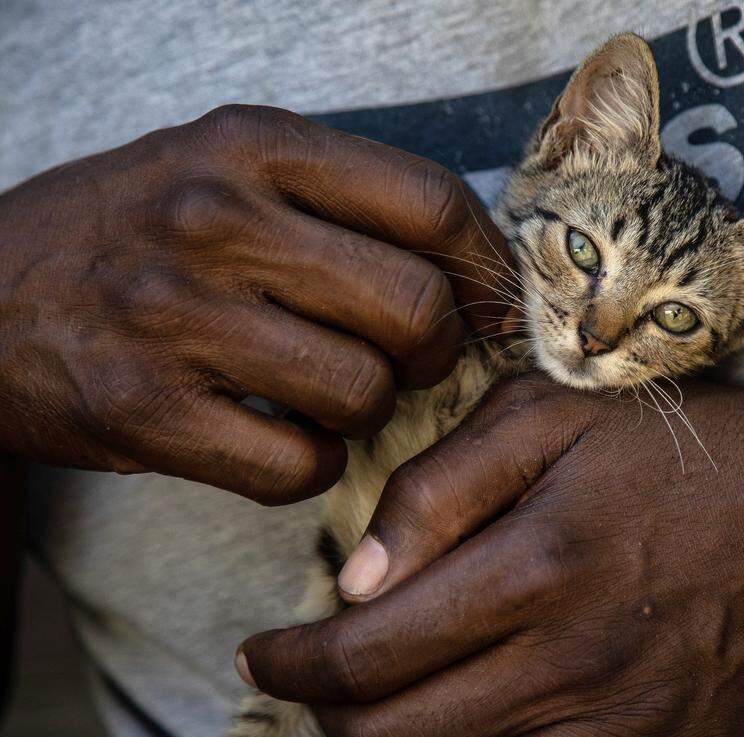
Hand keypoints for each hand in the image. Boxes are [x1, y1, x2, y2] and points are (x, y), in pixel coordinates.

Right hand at [0, 105, 515, 502]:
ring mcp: (174, 316)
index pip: (430, 202)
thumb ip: (337, 197)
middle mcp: (214, 218)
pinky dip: (316, 466)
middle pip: (415, 308)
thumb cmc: (129, 232)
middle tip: (413, 359)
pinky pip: (299, 467)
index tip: (489, 300)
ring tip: (336, 395)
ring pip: (364, 393)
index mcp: (250, 144)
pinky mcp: (144, 411)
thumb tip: (471, 261)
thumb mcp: (220, 167)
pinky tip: (290, 441)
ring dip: (371, 411)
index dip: (484, 266)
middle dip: (437, 351)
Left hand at [239, 377, 743, 735]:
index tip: (262, 654)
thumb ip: (437, 487)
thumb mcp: (549, 415)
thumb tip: (354, 581)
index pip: (367, 658)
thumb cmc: (669, 448)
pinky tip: (473, 708)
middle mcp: (578, 665)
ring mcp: (626, 727)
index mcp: (538, 568)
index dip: (290, 667)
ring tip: (387, 691)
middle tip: (315, 678)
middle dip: (327, 717)